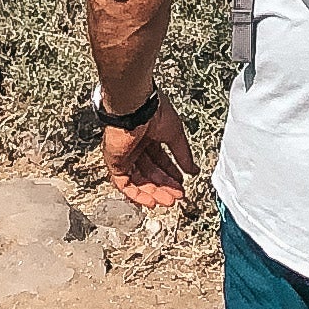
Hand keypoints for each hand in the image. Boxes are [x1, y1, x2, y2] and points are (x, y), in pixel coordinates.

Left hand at [100, 96, 193, 216]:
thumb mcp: (175, 134)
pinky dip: (138, 195)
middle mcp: (136, 145)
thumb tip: (193, 170)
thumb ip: (183, 155)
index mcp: (149, 135)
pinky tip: (151, 201)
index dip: (171, 173)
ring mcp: (125, 154)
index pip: (160, 159)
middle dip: (165, 185)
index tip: (181, 183)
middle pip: (150, 172)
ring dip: (154, 192)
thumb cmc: (154, 111)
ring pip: (139, 180)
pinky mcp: (115, 162)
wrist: (135, 107)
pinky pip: (125, 183)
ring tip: (169, 201)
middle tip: (177, 195)